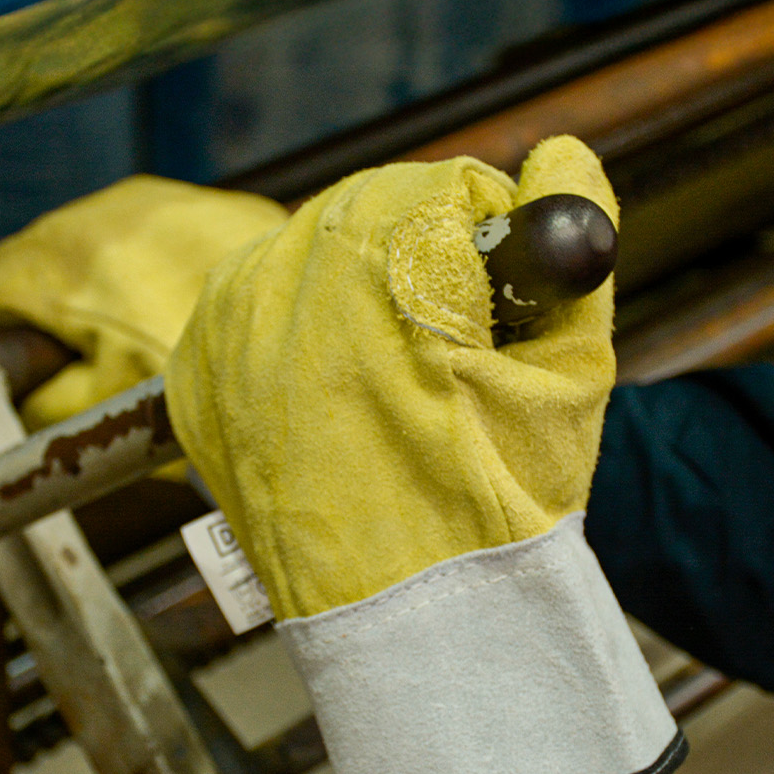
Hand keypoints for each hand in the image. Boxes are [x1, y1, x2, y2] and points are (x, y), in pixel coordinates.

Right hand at [0, 174, 286, 429]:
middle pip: (48, 252)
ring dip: (111, 273)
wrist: (321, 352)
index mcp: (68, 269)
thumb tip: (25, 384)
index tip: (18, 347)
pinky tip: (194, 305)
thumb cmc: (210, 389)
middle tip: (83, 348)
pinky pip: (174, 230)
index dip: (1, 324)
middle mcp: (111, 219)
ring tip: (143, 326)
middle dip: (55, 298)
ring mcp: (169, 203)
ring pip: (110, 233)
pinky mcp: (222, 204)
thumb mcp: (105, 413)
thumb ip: (42, 399)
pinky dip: (170, 261)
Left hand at [167, 137, 680, 773]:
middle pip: (372, 213)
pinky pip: (258, 308)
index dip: (491, 249)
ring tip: (395, 386)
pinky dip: (299, 331)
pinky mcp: (198, 369)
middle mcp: (286, 273)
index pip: (447, 188)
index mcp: (383, 257)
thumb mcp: (571, 367)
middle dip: (421, 264)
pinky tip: (339, 396)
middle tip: (448, 358)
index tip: (496, 319)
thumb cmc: (497, 503)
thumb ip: (575, 236)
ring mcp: (229, 324)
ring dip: (358, 291)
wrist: (406, 618)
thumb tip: (561, 156)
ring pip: (310, 255)